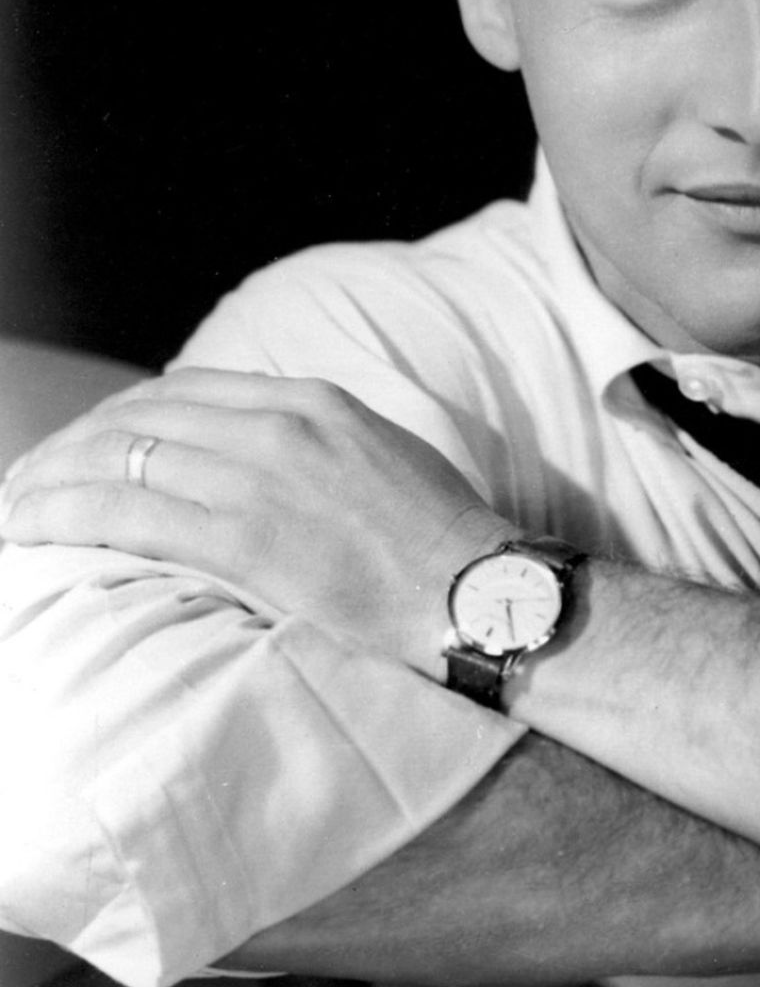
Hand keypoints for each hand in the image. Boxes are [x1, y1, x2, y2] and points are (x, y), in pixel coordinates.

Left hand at [0, 368, 510, 668]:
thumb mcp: (380, 467)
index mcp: (313, 404)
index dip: (117, 420)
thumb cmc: (443, 551)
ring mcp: (262, 476)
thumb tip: (257, 476)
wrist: (485, 594)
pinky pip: (126, 512)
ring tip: (13, 509)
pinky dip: (63, 515)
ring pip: (118, 458)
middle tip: (26, 482)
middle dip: (67, 448)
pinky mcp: (246, 535)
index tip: (84, 449)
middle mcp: (281, 425)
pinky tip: (26, 529)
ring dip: (47, 482)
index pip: (183, 393)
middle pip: (139, 418)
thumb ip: (315, 455)